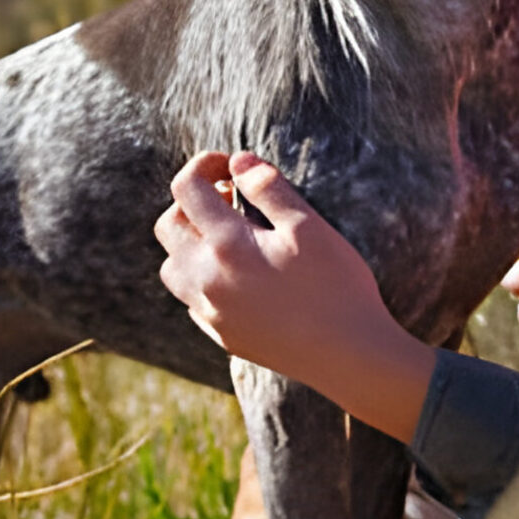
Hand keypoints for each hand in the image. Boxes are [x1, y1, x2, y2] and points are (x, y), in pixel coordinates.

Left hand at [154, 151, 436, 438]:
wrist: (350, 357)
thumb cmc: (337, 287)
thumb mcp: (309, 227)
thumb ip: (269, 189)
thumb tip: (239, 161)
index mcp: (227, 245)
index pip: (186, 188)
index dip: (204, 165)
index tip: (230, 166)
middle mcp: (207, 279)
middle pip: (168, 226)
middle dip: (191, 202)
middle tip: (231, 199)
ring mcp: (211, 313)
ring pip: (172, 267)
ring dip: (190, 243)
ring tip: (229, 238)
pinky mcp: (223, 337)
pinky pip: (192, 301)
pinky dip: (203, 279)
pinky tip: (239, 277)